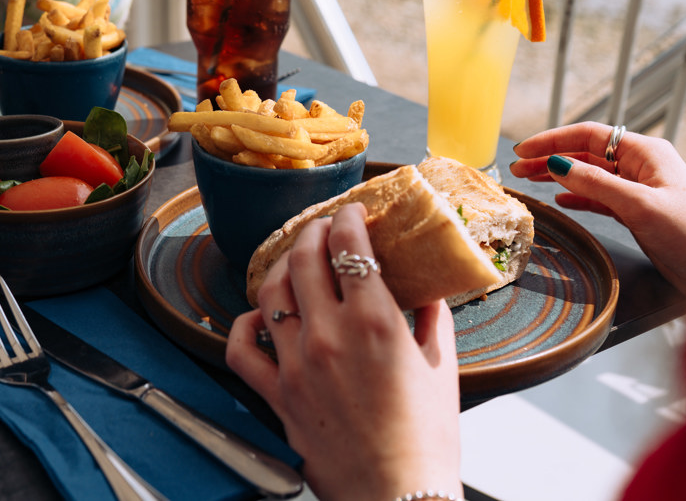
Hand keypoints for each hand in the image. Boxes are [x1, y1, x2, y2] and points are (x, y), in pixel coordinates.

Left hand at [226, 204, 462, 500]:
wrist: (397, 496)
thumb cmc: (425, 440)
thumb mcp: (442, 368)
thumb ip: (433, 319)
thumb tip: (429, 291)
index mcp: (375, 322)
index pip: (350, 246)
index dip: (348, 219)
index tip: (353, 213)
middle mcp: (329, 335)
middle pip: (304, 258)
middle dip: (313, 232)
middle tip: (323, 229)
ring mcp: (297, 364)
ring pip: (271, 292)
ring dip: (281, 268)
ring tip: (294, 263)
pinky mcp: (278, 395)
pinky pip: (242, 349)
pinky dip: (245, 325)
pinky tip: (259, 316)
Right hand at [509, 121, 685, 297]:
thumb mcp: (640, 205)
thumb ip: (596, 184)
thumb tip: (557, 165)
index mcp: (646, 153)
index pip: (590, 135)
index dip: (553, 141)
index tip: (523, 151)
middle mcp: (643, 166)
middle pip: (587, 153)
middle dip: (551, 158)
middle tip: (518, 169)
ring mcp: (642, 189)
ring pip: (591, 175)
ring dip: (560, 176)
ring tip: (530, 181)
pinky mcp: (640, 213)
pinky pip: (601, 197)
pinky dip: (578, 197)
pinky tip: (561, 200)